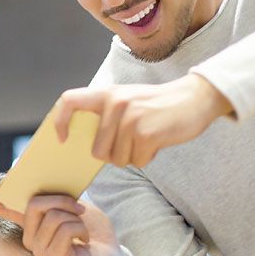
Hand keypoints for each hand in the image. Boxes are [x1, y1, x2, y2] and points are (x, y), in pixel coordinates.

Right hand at [0, 176, 129, 255]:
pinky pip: (66, 229)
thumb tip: (47, 173)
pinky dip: (81, 228)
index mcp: (32, 223)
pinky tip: (85, 239)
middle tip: (79, 207)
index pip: (4, 210)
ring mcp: (39, 250)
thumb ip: (59, 193)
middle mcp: (30, 238)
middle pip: (34, 204)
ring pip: (54, 216)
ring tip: (83, 228)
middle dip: (62, 200)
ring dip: (76, 217)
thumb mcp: (75, 205)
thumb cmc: (92, 229)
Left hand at [52, 74, 232, 166]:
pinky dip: (149, 157)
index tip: (63, 139)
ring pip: (118, 160)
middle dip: (115, 155)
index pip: (68, 100)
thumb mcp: (127, 100)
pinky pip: (138, 161)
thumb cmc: (157, 105)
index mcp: (106, 94)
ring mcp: (129, 119)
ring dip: (134, 156)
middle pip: (98, 152)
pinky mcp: (145, 134)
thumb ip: (106, 116)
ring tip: (148, 136)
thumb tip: (87, 148)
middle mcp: (114, 104)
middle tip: (134, 141)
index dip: (59, 121)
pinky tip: (158, 141)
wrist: (195, 98)